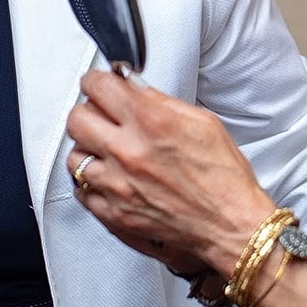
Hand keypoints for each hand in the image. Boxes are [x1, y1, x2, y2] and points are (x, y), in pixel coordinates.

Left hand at [65, 69, 276, 276]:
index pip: (97, 86)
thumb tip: (134, 88)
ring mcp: (117, 185)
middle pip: (76, 119)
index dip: (96, 81)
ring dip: (88, 149)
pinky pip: (82, 191)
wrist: (231, 225)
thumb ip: (160, 101)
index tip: (99, 85)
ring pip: (74, 156)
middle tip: (100, 116)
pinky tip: (109, 178)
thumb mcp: (202, 122)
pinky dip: (91, 183)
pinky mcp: (114, 213)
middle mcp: (128, 152)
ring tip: (106, 151)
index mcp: (150, 122)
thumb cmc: (224, 179)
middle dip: (87, 112)